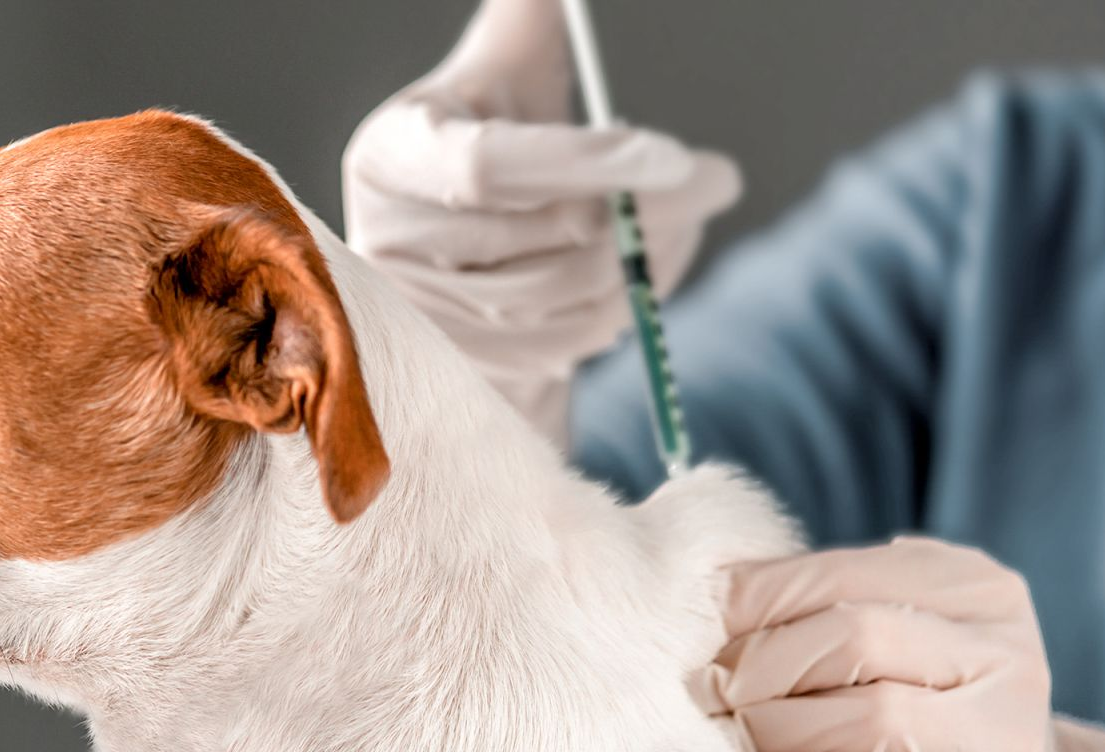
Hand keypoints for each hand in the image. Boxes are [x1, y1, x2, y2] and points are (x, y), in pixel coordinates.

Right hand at [341, 0, 738, 440]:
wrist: (453, 250)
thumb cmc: (485, 138)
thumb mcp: (500, 74)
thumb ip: (526, 15)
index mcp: (391, 153)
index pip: (487, 165)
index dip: (585, 161)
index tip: (681, 154)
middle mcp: (386, 238)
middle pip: (540, 234)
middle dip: (648, 209)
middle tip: (718, 181)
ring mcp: (421, 314)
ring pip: (562, 293)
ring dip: (646, 260)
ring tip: (687, 220)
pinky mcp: (460, 365)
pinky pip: (564, 343)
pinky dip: (624, 307)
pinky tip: (646, 271)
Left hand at [693, 537, 1051, 751]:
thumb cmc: (911, 698)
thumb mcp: (886, 627)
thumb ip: (818, 600)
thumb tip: (712, 597)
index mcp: (982, 593)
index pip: (843, 574)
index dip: (753, 597)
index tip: (697, 625)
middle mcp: (1012, 663)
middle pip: (856, 636)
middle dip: (759, 662)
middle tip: (703, 688)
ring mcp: (1008, 749)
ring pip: (868, 717)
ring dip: (772, 726)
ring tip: (732, 733)